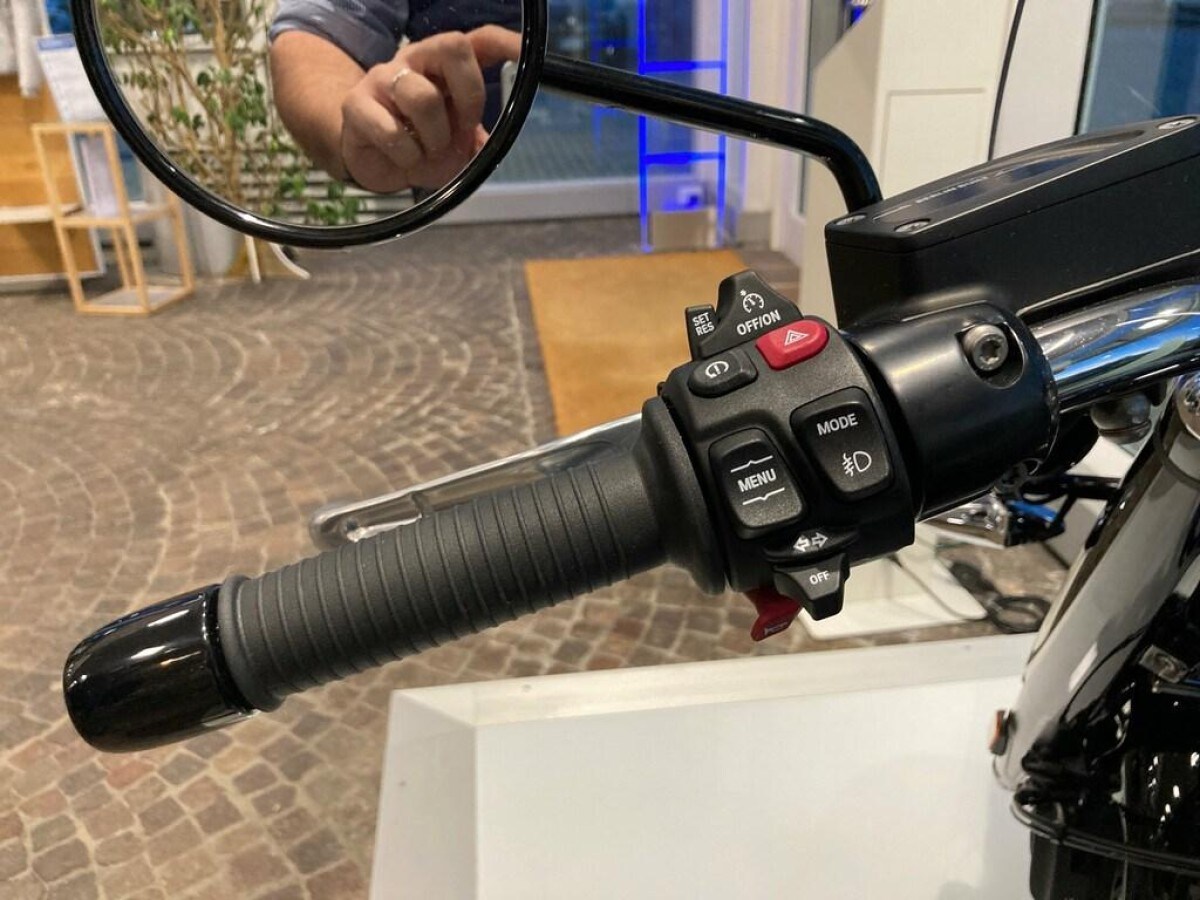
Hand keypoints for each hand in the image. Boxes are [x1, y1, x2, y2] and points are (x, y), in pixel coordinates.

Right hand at [339, 26, 520, 193]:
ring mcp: (383, 78)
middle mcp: (415, 60)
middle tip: (463, 128)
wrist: (374, 161)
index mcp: (444, 65)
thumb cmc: (420, 144)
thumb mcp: (459, 146)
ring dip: (435, 137)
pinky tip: (405, 159)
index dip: (506, 43)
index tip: (524, 54)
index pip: (480, 40)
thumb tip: (491, 145)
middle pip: (452, 47)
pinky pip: (391, 131)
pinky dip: (408, 156)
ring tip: (428, 151)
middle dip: (469, 94)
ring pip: (422, 96)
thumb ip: (479, 141)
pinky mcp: (357, 104)